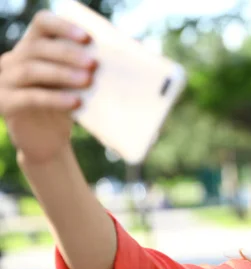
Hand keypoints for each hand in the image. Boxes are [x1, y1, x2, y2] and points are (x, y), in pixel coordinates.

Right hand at [0, 10, 95, 163]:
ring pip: (31, 70)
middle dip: (68, 54)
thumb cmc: (66, 107)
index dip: (63, 27)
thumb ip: (85, 69)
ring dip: (62, 74)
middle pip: (37, 47)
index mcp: (31, 48)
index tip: (88, 39)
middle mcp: (13, 60)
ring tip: (88, 81)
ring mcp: (5, 81)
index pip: (42, 24)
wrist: (48, 142)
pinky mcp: (4, 103)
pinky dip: (54, 98)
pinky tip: (75, 103)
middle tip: (94, 64)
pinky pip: (29, 97)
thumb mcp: (74, 85)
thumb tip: (119, 59)